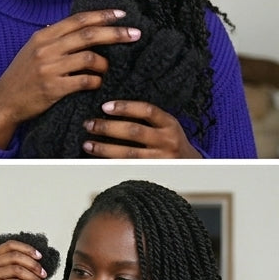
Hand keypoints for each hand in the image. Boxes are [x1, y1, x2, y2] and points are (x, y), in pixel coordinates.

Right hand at [0, 9, 142, 148]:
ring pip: (90, 58)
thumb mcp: (32, 51)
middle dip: (116, 33)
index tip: (122, 14)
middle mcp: (46, 49)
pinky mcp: (53, 89)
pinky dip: (96, 81)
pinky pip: (85, 81)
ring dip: (104, 64)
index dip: (103, 15)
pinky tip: (96, 83)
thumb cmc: (21, 78)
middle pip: (89, 35)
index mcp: (43, 37)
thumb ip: (55, 39)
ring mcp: (49, 69)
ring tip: (106, 69)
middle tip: (135, 34)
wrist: (3, 102)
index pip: (79, 20)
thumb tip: (80, 27)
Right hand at [0, 240, 47, 279]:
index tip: (39, 256)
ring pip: (17, 270)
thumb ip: (11, 265)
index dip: (27, 249)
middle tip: (43, 273)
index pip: (10, 245)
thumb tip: (37, 261)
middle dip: (33, 264)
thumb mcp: (0, 276)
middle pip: (15, 256)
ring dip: (33, 277)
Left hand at [82, 100, 200, 157]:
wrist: (190, 166)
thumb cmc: (171, 142)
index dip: (125, 107)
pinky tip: (98, 160)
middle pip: (133, 131)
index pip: (147, 110)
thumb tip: (112, 110)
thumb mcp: (167, 126)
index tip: (105, 106)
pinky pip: (128, 167)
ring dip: (104, 148)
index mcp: (170, 124)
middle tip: (89, 124)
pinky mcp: (152, 173)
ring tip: (87, 144)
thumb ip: (148, 119)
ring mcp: (160, 159)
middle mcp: (167, 141)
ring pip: (128, 153)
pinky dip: (111, 163)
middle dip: (108, 127)